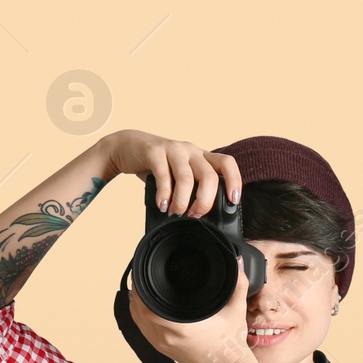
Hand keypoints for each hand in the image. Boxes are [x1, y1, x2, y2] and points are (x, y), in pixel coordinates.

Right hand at [99, 129, 241, 216]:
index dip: (234, 181)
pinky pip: (164, 176)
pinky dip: (164, 195)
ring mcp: (174, 149)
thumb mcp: (180, 173)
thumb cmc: (159, 165)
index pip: (227, 164)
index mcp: (202, 156)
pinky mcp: (155, 152)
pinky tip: (162, 205)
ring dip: (182, 201)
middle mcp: (192, 151)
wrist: (128, 147)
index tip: (233, 201)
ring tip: (176, 212)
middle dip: (205, 201)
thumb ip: (193, 187)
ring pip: (187, 178)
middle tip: (196, 215)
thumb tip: (202, 214)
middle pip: (209, 176)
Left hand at [129, 264, 252, 362]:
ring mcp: (161, 344)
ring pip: (138, 320)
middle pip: (138, 311)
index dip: (142, 289)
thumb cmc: (231, 342)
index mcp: (180, 327)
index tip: (144, 274)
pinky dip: (140, 316)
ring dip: (137, 304)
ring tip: (141, 287)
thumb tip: (238, 262)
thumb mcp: (237, 310)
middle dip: (138, 292)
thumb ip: (239, 284)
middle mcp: (166, 337)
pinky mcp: (162, 349)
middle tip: (142, 275)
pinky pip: (142, 329)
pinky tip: (144, 306)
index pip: (148, 306)